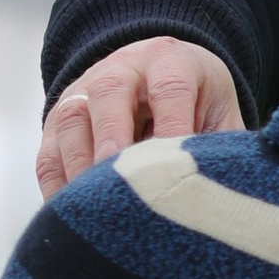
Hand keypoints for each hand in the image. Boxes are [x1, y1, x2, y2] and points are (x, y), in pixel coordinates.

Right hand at [38, 39, 242, 197]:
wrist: (158, 71)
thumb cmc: (197, 100)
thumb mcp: (219, 111)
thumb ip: (224, 145)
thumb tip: (229, 188)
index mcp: (171, 62)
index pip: (170, 90)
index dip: (172, 127)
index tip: (175, 169)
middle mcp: (121, 68)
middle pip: (109, 92)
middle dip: (112, 137)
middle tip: (118, 181)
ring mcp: (83, 91)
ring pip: (70, 121)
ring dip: (79, 165)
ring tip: (94, 208)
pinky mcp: (57, 120)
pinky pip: (48, 153)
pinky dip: (56, 185)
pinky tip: (71, 216)